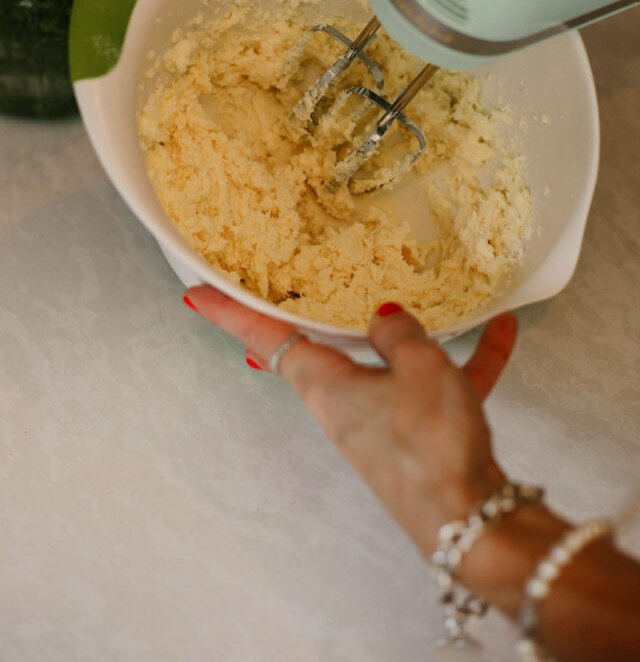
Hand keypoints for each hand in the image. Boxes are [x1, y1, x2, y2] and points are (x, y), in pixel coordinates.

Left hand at [183, 286, 515, 558]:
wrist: (472, 523)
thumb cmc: (432, 445)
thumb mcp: (418, 367)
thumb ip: (398, 332)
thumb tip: (384, 317)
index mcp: (328, 387)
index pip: (266, 339)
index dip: (230, 314)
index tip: (196, 296)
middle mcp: (345, 407)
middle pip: (321, 351)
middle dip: (311, 321)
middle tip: (288, 287)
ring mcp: (380, 425)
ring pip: (388, 366)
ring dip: (416, 339)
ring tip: (444, 304)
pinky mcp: (416, 441)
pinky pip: (434, 391)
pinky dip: (463, 365)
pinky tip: (498, 336)